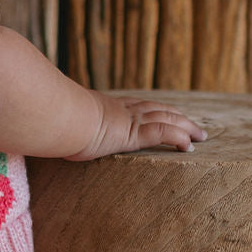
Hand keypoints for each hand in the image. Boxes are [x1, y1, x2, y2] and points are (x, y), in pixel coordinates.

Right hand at [64, 92, 207, 160]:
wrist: (58, 114)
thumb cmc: (55, 117)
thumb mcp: (64, 119)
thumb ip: (67, 122)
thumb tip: (51, 127)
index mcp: (109, 107)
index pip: (140, 106)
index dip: (157, 110)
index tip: (168, 114)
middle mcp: (123, 110)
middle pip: (159, 110)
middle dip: (179, 117)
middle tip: (194, 126)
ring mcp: (129, 120)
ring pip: (166, 119)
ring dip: (186, 127)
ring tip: (200, 136)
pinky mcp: (132, 134)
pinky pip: (161, 133)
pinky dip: (177, 138)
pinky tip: (188, 145)